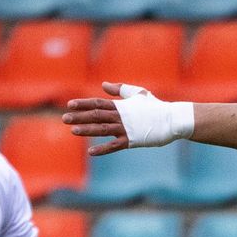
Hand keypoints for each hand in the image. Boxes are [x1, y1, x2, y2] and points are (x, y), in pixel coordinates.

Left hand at [64, 82, 193, 155]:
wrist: (172, 120)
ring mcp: (126, 129)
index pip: (97, 103)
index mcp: (121, 105)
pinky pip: (114, 145)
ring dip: (86, 130)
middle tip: (64, 118)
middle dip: (79, 117)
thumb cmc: (156, 106)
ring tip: (73, 131)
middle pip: (96, 115)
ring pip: (102, 129)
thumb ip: (120, 89)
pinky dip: (102, 148)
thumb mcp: (138, 93)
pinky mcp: (132, 140)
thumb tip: (104, 85)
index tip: (69, 104)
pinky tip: (91, 152)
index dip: (83, 104)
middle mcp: (121, 116)